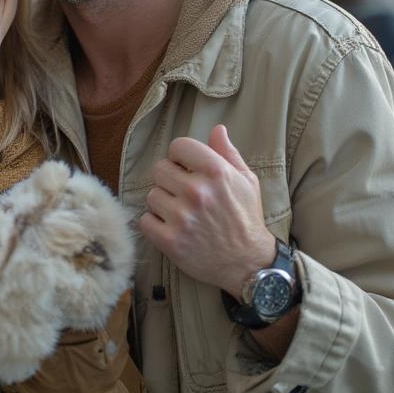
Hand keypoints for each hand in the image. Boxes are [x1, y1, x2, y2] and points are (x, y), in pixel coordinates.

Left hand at [140, 125, 274, 297]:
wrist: (248, 263)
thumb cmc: (246, 218)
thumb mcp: (246, 181)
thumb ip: (228, 154)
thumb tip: (217, 129)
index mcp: (216, 171)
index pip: (178, 146)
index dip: (181, 157)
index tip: (187, 168)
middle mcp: (197, 191)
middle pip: (159, 169)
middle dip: (170, 180)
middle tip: (183, 194)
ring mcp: (182, 216)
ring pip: (151, 195)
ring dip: (163, 203)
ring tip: (181, 213)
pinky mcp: (169, 240)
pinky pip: (145, 220)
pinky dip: (155, 224)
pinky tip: (172, 228)